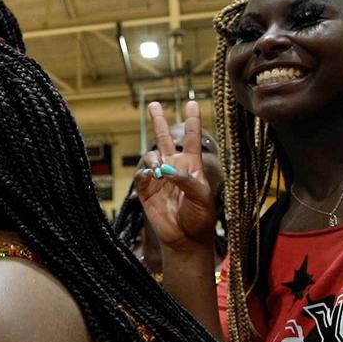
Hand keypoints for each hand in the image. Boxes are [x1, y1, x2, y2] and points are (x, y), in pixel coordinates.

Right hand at [134, 101, 216, 251]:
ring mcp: (159, 178)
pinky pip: (141, 175)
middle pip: (165, 139)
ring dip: (153, 159)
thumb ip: (186, 180)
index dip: (192, 120)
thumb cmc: (200, 217)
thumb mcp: (201, 197)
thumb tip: (167, 169)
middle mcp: (174, 167)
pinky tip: (151, 178)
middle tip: (153, 104)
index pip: (192, 138)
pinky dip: (144, 174)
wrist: (185, 238)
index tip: (191, 103)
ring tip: (158, 170)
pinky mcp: (146, 190)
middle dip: (159, 121)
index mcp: (191, 166)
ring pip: (151, 156)